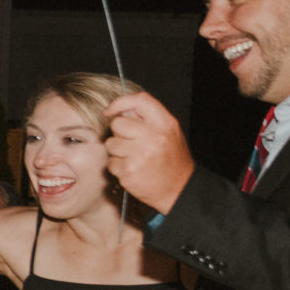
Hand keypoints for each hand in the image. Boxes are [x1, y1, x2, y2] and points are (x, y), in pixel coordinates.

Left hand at [105, 92, 196, 212]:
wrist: (178, 188)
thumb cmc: (171, 159)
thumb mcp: (168, 133)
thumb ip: (148, 120)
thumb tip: (121, 110)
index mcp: (166, 124)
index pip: (140, 101)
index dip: (121, 102)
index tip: (110, 111)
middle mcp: (153, 137)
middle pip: (118, 123)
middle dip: (119, 133)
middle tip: (132, 143)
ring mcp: (140, 154)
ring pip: (111, 143)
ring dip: (117, 151)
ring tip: (134, 157)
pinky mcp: (129, 170)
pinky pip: (110, 162)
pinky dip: (117, 166)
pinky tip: (132, 169)